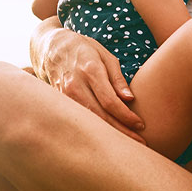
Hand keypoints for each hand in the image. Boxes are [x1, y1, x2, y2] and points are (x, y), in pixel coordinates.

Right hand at [34, 27, 143, 142]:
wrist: (51, 47)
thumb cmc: (83, 49)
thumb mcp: (105, 55)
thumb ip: (117, 78)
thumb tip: (130, 99)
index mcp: (90, 70)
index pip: (110, 101)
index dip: (126, 116)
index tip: (140, 125)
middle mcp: (75, 85)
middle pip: (100, 115)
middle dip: (121, 131)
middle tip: (139, 142)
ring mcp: (64, 95)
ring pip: (88, 121)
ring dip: (108, 133)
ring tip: (125, 143)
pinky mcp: (59, 102)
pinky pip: (79, 119)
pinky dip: (93, 129)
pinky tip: (106, 137)